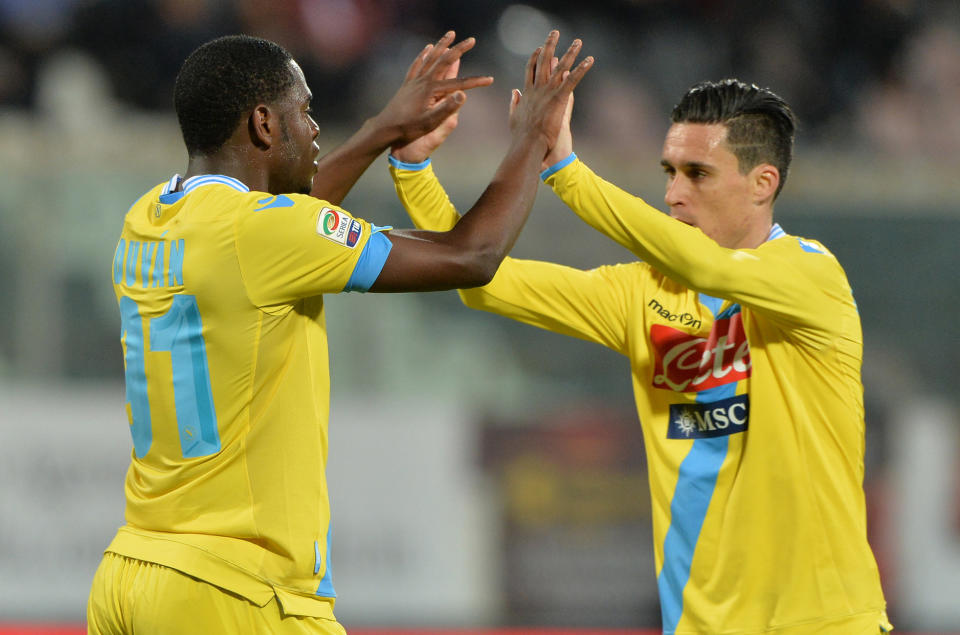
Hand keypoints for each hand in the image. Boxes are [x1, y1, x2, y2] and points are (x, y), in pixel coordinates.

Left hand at [374, 31, 492, 149]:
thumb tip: (464, 94)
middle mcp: (423, 81)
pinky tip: (427, 48)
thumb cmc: (409, 128)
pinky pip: (417, 63)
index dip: (476, 82)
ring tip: (450, 34)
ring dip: (442, 45)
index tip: (490, 80)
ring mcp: (414, 80)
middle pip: (444, 60)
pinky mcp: (408, 83)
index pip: (459, 84)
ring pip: (430, 57)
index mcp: (431, 90)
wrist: (385, 128)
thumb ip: (448, 108)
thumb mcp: (430, 122)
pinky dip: (424, 54)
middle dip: (459, 49)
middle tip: (471, 40)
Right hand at [508, 31, 591, 157]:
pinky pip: (572, 80)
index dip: (535, 58)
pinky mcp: (559, 98)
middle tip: (555, 32)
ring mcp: (548, 92)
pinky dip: (581, 69)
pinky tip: (590, 60)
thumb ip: (514, 103)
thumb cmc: (521, 136)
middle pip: (544, 62)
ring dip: (570, 53)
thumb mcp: (514, 117)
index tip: (539, 48)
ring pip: (561, 67)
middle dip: (550, 46)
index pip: (531, 70)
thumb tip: (514, 91)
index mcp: (527, 93)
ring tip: (578, 42)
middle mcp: (537, 88)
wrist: (528, 144)